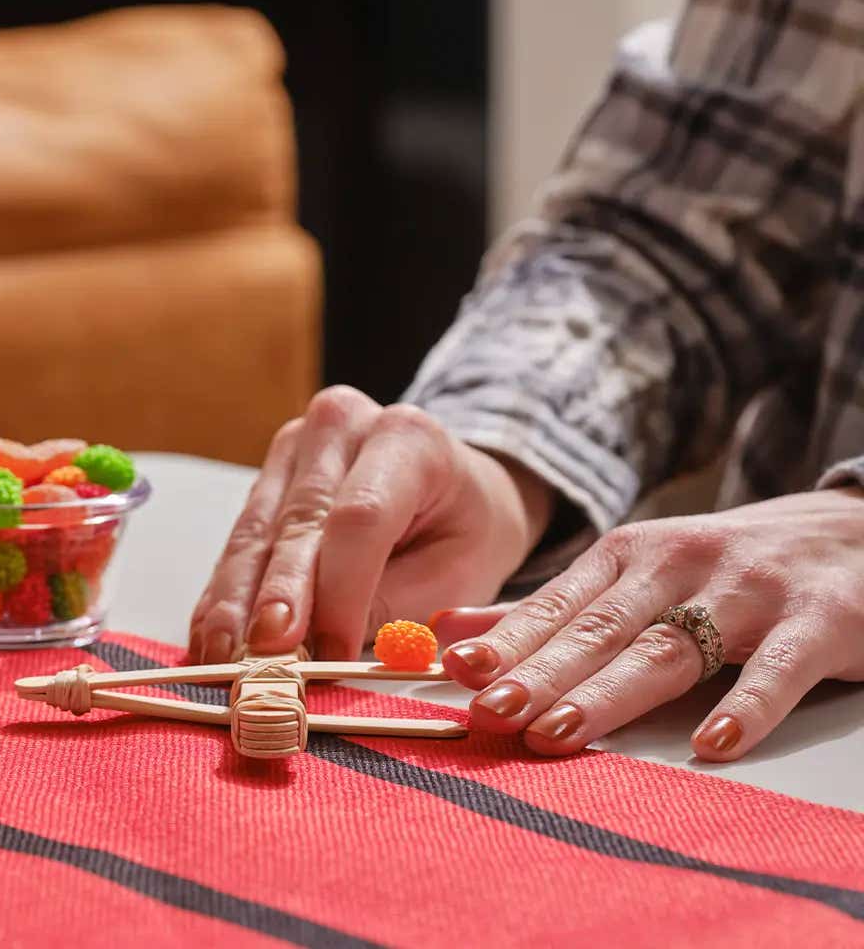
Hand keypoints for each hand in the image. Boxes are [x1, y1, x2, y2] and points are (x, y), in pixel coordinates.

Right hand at [189, 386, 554, 663]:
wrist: (456, 489)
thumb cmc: (464, 531)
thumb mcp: (458, 571)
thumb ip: (392, 603)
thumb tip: (322, 647)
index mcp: (409, 437)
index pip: (361, 516)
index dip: (340, 589)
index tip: (331, 652)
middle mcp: (340, 427)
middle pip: (299, 521)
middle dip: (276, 596)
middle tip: (261, 654)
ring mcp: (294, 448)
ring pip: (257, 532)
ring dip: (237, 600)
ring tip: (222, 656)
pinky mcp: (266, 478)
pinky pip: (241, 541)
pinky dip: (227, 593)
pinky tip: (211, 635)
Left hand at [441, 488, 863, 760]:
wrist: (859, 531)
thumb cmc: (734, 566)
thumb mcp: (643, 570)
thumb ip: (554, 607)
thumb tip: (452, 630)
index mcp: (631, 554)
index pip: (559, 605)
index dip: (508, 640)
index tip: (459, 674)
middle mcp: (681, 564)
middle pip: (600, 628)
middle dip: (541, 672)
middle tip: (491, 712)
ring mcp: (750, 591)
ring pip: (669, 649)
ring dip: (609, 694)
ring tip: (557, 734)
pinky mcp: (820, 620)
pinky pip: (779, 669)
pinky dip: (747, 706)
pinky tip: (713, 745)